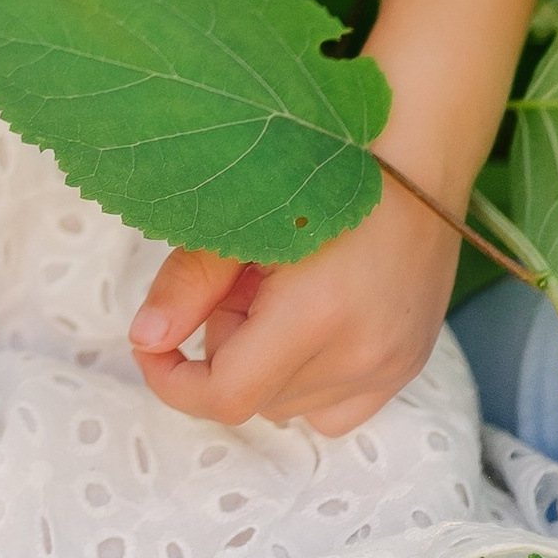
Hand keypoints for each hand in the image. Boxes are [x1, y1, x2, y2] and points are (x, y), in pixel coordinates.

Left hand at [127, 173, 461, 437]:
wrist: (413, 150)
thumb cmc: (319, 167)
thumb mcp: (239, 217)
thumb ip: (188, 283)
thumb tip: (144, 340)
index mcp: (318, 315)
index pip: (227, 396)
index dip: (174, 381)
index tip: (152, 347)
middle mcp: (363, 355)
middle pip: (257, 400)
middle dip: (226, 351)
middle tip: (239, 281)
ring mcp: (394, 365)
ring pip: (293, 407)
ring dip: (268, 366)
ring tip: (280, 291)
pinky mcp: (409, 363)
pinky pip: (338, 407)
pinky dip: (308, 379)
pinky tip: (310, 323)